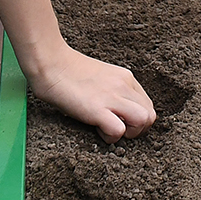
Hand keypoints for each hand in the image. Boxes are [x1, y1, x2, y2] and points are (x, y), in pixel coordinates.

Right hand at [28, 45, 156, 142]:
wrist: (50, 62)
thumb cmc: (68, 71)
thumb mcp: (101, 76)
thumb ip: (113, 89)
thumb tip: (115, 109)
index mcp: (125, 78)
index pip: (147, 105)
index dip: (137, 119)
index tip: (121, 121)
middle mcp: (123, 85)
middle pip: (150, 115)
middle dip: (138, 130)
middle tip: (118, 129)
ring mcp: (112, 96)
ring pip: (143, 120)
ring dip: (129, 133)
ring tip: (110, 130)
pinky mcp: (97, 109)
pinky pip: (118, 131)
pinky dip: (110, 137)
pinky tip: (96, 129)